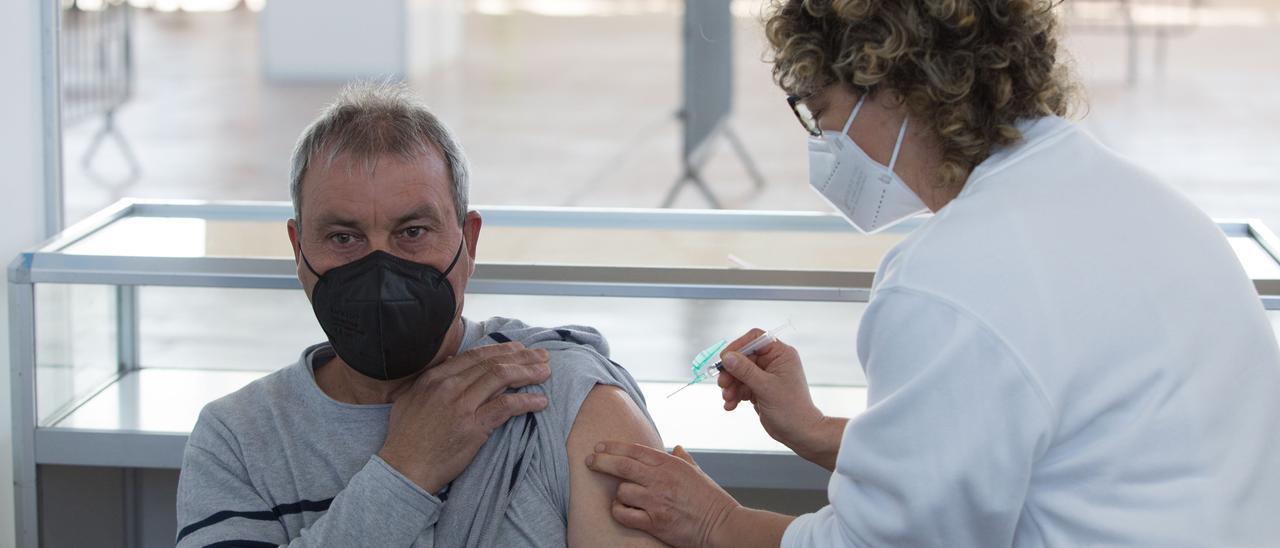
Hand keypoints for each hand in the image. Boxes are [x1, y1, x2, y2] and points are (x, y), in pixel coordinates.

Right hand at [378, 342, 550, 492]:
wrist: (403, 468)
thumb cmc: (406, 439)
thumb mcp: (411, 399)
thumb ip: (432, 381)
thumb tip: (452, 364)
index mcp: (435, 377)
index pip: (475, 355)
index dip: (501, 350)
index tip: (519, 349)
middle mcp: (448, 386)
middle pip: (493, 363)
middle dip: (522, 357)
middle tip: (542, 356)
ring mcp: (461, 405)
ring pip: (502, 378)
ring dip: (528, 373)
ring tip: (545, 373)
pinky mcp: (473, 426)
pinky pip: (506, 406)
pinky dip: (526, 401)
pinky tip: (540, 402)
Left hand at [586, 443, 737, 547]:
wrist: (722, 525)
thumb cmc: (711, 500)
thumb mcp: (697, 472)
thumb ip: (683, 459)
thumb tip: (676, 448)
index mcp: (671, 464)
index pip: (635, 450)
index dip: (614, 446)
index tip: (600, 446)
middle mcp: (661, 480)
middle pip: (622, 465)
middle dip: (601, 461)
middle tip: (589, 460)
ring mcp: (657, 501)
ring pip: (622, 491)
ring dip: (618, 492)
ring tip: (622, 495)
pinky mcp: (654, 522)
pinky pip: (624, 514)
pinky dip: (619, 511)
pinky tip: (621, 509)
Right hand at [717, 330, 844, 469]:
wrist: (799, 433)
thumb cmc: (791, 410)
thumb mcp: (766, 387)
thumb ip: (745, 370)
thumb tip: (728, 357)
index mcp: (781, 354)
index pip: (755, 339)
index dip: (738, 346)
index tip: (725, 359)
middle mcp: (773, 362)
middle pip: (743, 357)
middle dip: (731, 372)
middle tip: (723, 384)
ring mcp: (766, 376)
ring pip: (739, 373)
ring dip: (731, 385)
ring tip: (728, 398)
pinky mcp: (759, 389)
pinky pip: (741, 386)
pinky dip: (734, 394)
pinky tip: (731, 405)